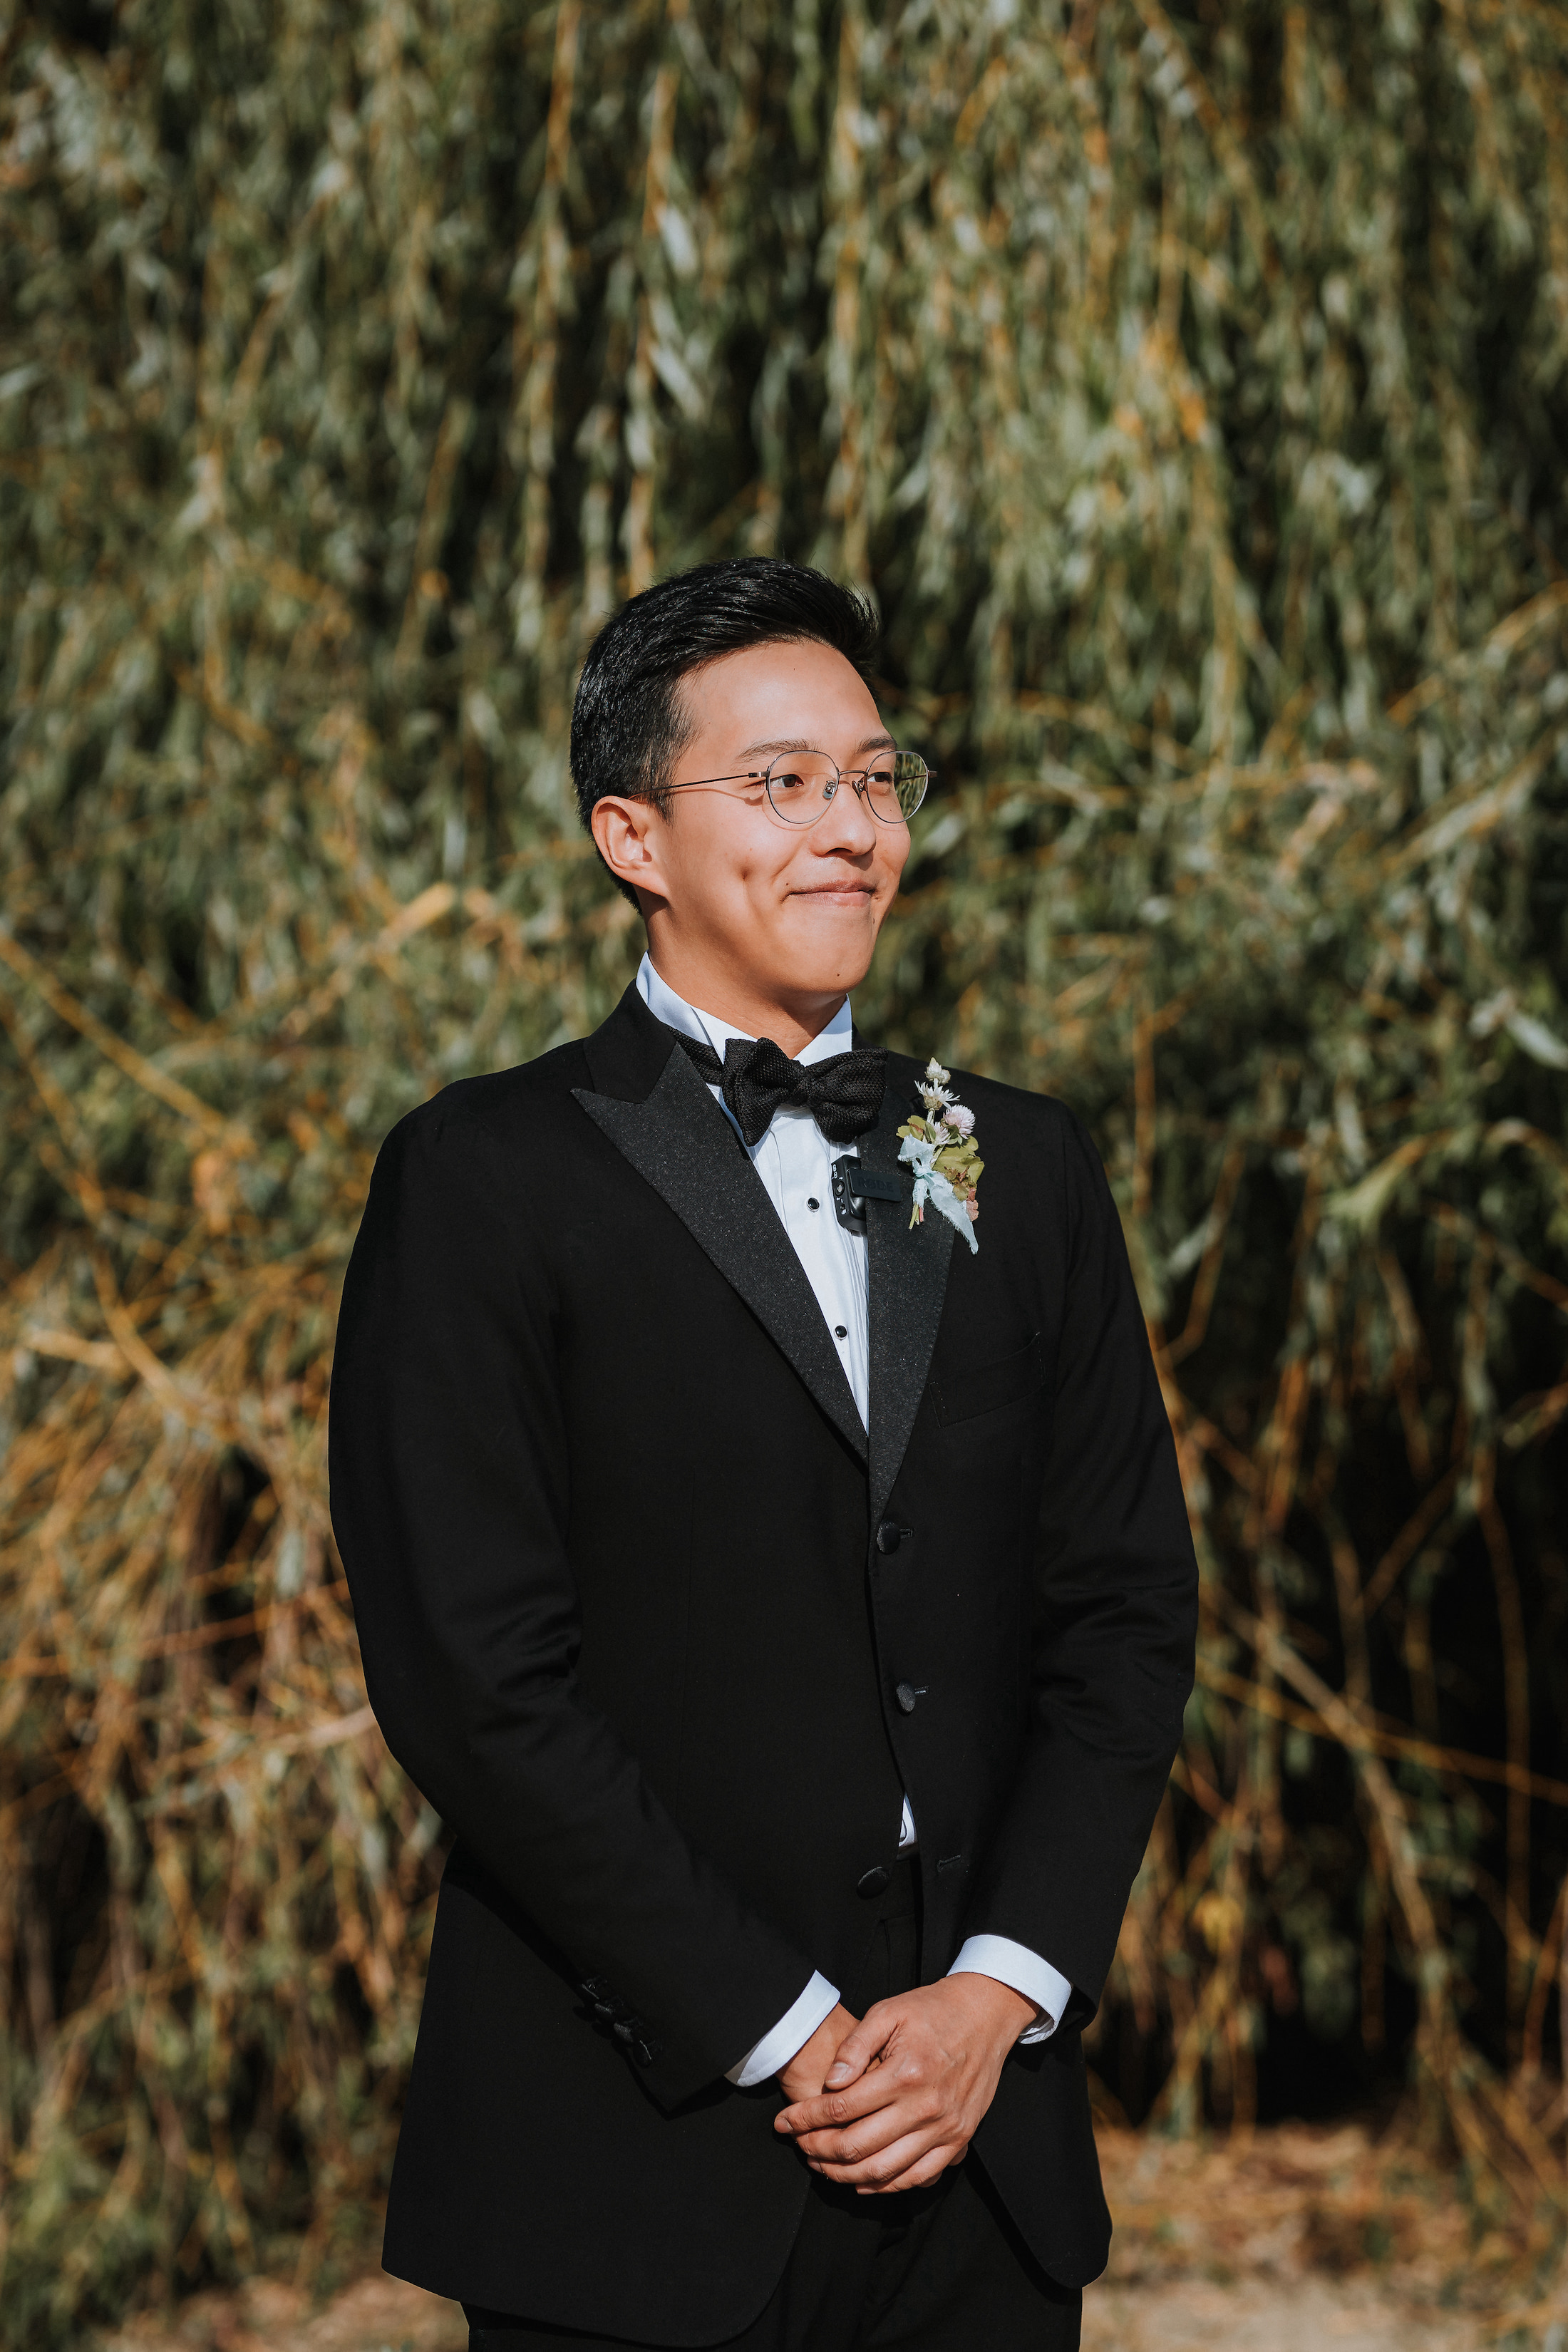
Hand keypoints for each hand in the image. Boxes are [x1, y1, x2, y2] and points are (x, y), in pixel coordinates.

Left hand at [773, 1975, 1035, 2193]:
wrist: (985, 2015)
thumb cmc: (932, 2010)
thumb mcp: (888, 2012)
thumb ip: (855, 2046)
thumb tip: (831, 2082)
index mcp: (905, 2073)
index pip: (842, 2109)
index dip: (806, 2119)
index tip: (785, 2122)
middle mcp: (926, 2107)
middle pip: (858, 2146)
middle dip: (818, 2151)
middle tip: (798, 2145)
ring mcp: (945, 2129)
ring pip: (884, 2171)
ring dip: (845, 2175)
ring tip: (821, 2165)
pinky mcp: (958, 2140)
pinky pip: (917, 2177)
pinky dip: (885, 2185)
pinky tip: (861, 2180)